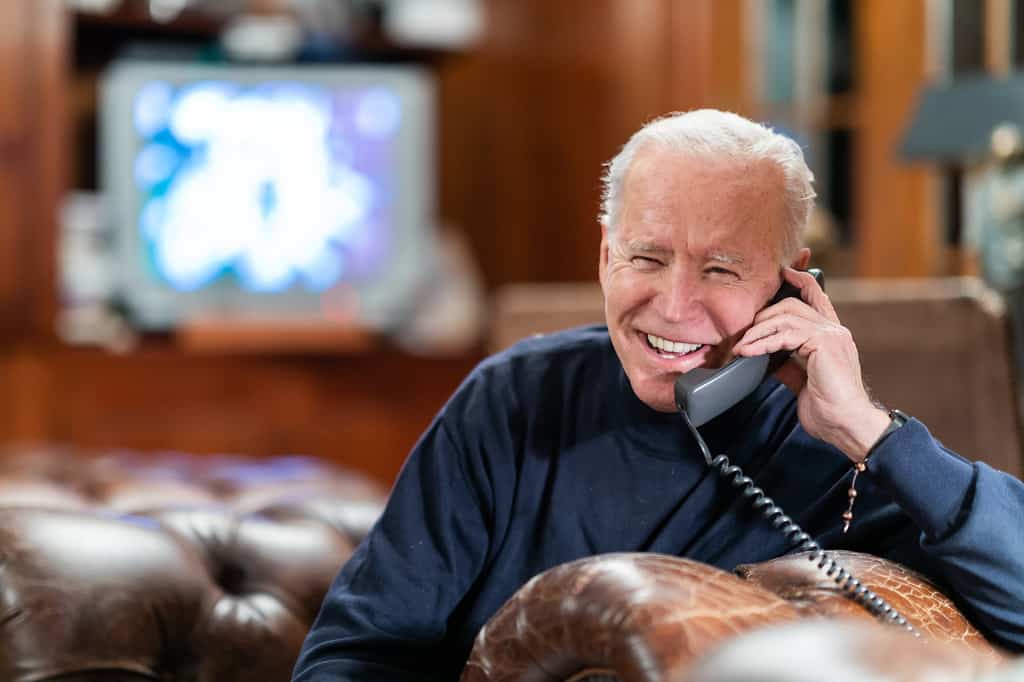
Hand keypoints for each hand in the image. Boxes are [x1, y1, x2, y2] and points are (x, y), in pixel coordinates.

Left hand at [731, 268, 889, 461]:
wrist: (847, 424)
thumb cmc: (829, 408)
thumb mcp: (802, 382)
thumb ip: (788, 364)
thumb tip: (767, 358)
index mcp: (831, 336)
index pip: (817, 296)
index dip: (801, 280)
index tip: (785, 272)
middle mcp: (834, 330)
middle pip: (792, 305)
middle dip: (762, 316)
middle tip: (742, 335)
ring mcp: (831, 334)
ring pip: (787, 316)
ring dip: (758, 331)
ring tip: (741, 346)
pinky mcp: (825, 343)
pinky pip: (786, 334)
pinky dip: (763, 342)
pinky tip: (748, 352)